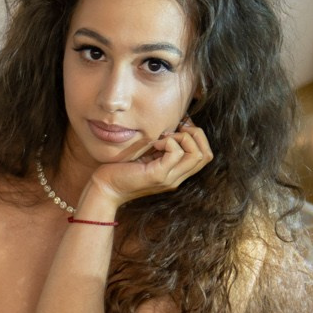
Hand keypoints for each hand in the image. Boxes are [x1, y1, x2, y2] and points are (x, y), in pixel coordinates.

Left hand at [83, 120, 212, 211]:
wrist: (105, 188)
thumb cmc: (122, 169)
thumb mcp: (148, 154)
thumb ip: (162, 145)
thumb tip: (174, 124)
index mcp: (176, 173)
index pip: (205, 155)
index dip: (197, 136)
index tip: (178, 127)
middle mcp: (177, 178)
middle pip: (206, 154)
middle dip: (195, 134)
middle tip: (175, 130)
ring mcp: (169, 178)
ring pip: (197, 154)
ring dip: (183, 138)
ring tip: (163, 137)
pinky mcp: (157, 175)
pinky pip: (176, 153)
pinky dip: (168, 141)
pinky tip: (154, 144)